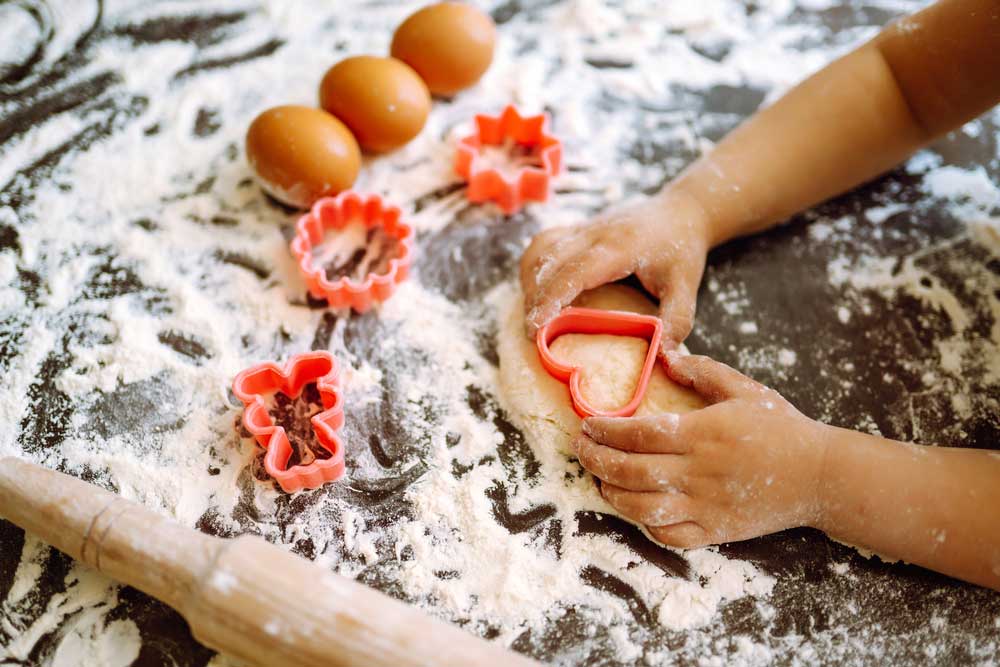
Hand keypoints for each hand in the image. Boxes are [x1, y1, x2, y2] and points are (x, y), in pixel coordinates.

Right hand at [518, 189, 710, 350]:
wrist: (682, 210)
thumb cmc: (682, 248)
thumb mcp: (687, 286)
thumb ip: (677, 321)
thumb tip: (663, 357)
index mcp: (619, 247)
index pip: (573, 272)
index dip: (550, 299)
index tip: (535, 328)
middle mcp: (595, 233)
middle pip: (548, 262)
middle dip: (534, 299)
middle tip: (533, 335)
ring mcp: (583, 228)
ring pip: (540, 250)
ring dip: (530, 282)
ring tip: (533, 314)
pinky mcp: (577, 228)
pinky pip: (543, 242)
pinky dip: (533, 267)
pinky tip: (537, 289)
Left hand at [571, 352, 830, 547]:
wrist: (819, 475)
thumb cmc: (781, 428)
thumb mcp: (745, 389)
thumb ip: (703, 372)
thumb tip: (665, 355)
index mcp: (703, 434)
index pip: (639, 433)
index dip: (606, 430)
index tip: (586, 424)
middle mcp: (699, 472)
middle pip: (631, 471)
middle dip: (597, 460)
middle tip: (581, 449)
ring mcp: (706, 506)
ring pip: (643, 508)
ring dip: (612, 494)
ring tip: (599, 478)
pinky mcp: (716, 532)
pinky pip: (669, 535)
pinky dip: (645, 525)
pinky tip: (635, 508)